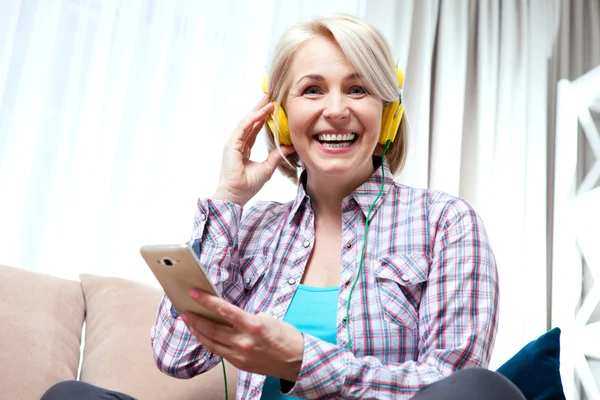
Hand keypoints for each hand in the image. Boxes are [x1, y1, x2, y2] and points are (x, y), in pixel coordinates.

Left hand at [181, 289, 303, 381]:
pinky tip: (204, 337)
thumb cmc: (285, 336)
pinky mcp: (239, 364)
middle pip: (212, 329)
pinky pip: (219, 352)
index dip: (206, 301)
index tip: (194, 294)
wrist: (296, 360)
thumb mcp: (267, 318)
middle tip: (185, 311)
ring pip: (211, 343)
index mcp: (252, 325)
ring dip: (199, 332)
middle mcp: (243, 341)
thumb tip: (228, 317)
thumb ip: (245, 318)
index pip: (223, 310)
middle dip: (196, 319)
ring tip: (190, 323)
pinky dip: (210, 343)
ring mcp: (240, 355)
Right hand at [213, 95, 294, 206]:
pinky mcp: (231, 145)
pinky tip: (262, 112)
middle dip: (259, 108)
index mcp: (243, 149)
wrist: (236, 196)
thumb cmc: (247, 186)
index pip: (254, 129)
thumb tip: (289, 147)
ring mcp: (233, 143)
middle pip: (249, 122)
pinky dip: (253, 119)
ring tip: (268, 99)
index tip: (272, 107)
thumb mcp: (267, 168)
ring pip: (246, 122)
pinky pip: (243, 128)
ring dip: (257, 110)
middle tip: (269, 96)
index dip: (262, 118)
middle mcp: (237, 144)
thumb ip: (277, 156)